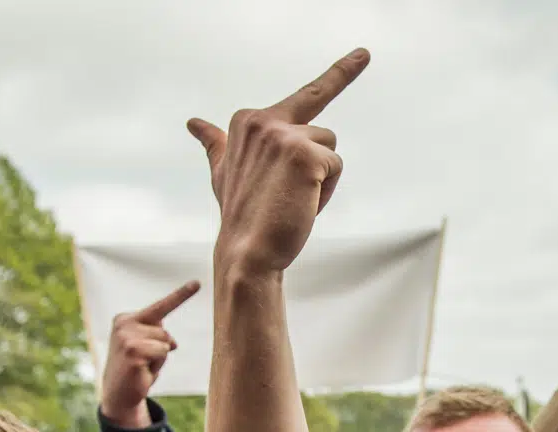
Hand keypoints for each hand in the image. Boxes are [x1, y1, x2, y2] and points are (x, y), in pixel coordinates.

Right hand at [99, 281, 200, 428]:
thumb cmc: (136, 368)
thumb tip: (171, 343)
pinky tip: (141, 371)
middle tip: (143, 361)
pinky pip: (162, 352)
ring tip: (142, 366)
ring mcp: (126, 337)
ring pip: (165, 342)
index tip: (197, 283)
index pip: (160, 307)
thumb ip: (160, 336)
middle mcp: (123, 324)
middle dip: (161, 348)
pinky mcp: (132, 351)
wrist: (118, 394)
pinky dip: (157, 365)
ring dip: (159, 358)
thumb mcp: (148, 347)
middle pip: (164, 330)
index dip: (181, 295)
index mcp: (125, 319)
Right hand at [189, 49, 368, 274]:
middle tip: (365, 53)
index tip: (363, 54)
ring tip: (292, 199)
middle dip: (344, 74)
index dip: (338, 76)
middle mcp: (263, 121)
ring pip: (330, 149)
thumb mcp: (223, 172)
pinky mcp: (306, 156)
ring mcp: (284, 136)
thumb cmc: (241, 214)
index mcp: (247, 120)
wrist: (246, 252)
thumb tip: (193, 123)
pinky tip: (302, 204)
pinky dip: (326, 193)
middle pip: (320, 125)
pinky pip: (336, 167)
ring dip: (321, 179)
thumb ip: (214, 143)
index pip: (304, 97)